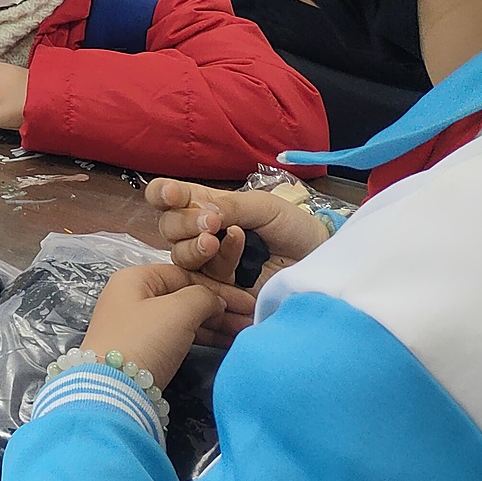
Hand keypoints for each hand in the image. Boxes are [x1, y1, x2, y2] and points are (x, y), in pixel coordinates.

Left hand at [81, 265, 256, 387]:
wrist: (112, 388)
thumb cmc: (145, 340)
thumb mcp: (178, 311)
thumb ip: (203, 297)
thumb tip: (214, 302)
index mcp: (135, 278)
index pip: (185, 275)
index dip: (219, 288)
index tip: (248, 303)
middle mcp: (133, 297)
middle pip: (184, 296)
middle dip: (220, 308)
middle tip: (251, 320)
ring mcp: (137, 324)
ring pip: (183, 318)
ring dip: (215, 324)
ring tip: (244, 333)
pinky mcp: (142, 349)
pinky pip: (178, 336)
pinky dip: (202, 337)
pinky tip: (225, 343)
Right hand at [147, 177, 331, 283]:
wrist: (318, 259)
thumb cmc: (292, 226)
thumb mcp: (263, 207)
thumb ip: (232, 206)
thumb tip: (203, 212)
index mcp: (204, 205)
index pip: (167, 196)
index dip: (163, 194)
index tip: (174, 195)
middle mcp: (199, 231)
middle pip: (168, 227)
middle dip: (183, 223)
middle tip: (210, 221)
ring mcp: (208, 261)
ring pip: (180, 255)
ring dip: (193, 245)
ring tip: (215, 239)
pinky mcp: (221, 286)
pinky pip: (207, 276)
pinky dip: (221, 260)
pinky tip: (239, 249)